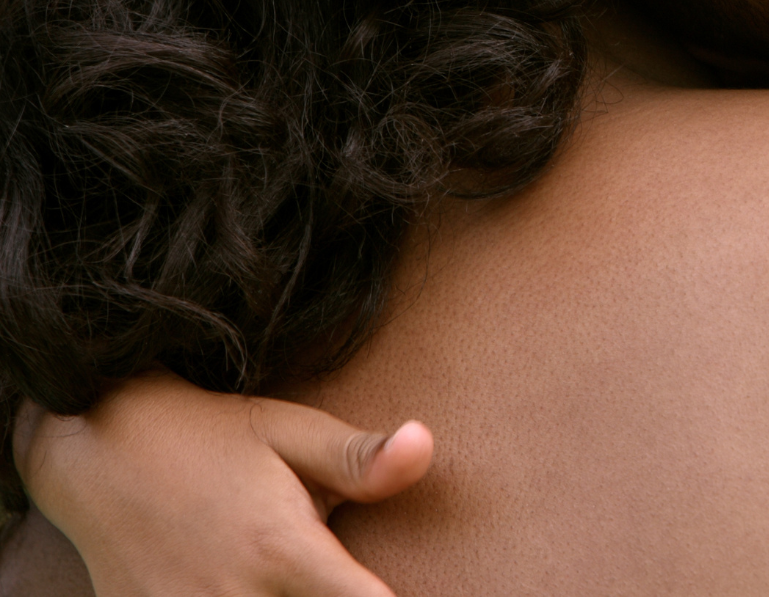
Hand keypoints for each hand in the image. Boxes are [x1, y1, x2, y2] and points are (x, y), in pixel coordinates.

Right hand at [15, 370, 431, 596]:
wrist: (96, 446)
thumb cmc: (210, 435)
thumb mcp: (291, 432)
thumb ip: (361, 458)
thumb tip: (427, 445)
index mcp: (282, 548)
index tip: (427, 594)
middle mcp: (236, 596)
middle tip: (338, 582)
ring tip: (298, 585)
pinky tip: (256, 590)